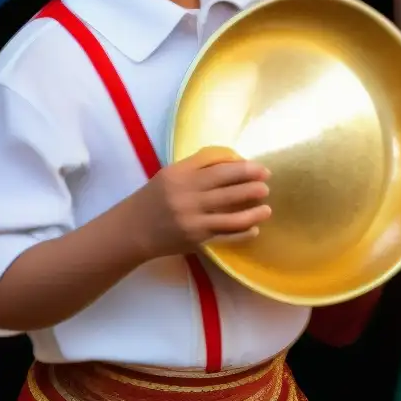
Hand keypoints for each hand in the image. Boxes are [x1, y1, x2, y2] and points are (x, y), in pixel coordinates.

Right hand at [133, 146, 270, 258]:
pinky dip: (242, 233)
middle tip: (267, 186)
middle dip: (252, 188)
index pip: (219, 168)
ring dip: (253, 213)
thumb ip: (201, 163)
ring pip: (230, 217)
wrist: (133, 229)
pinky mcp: (195, 240)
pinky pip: (225, 236)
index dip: (244, 168)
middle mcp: (187, 197)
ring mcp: (192, 221)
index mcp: (182, 176)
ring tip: (267, 209)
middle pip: (227, 191)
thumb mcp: (173, 173)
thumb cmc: (156, 196)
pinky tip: (254, 229)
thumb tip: (235, 159)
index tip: (260, 169)